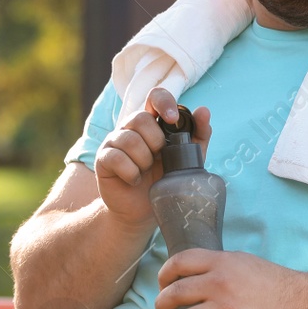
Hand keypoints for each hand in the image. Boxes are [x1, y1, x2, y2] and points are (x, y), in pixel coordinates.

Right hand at [95, 86, 211, 230]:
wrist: (143, 211)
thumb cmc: (165, 181)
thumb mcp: (188, 159)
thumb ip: (198, 135)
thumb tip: (204, 110)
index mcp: (152, 123)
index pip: (155, 96)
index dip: (164, 102)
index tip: (173, 120)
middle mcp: (131, 128)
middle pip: (140, 118)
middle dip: (155, 142)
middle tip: (158, 158)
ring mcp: (114, 142)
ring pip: (129, 139)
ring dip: (143, 160)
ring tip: (145, 172)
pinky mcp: (103, 159)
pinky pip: (117, 157)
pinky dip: (131, 172)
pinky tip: (134, 180)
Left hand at [153, 248, 295, 308]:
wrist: (297, 304)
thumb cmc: (269, 281)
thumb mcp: (240, 261)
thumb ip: (215, 264)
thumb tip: (190, 271)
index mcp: (219, 263)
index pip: (179, 262)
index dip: (164, 274)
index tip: (161, 285)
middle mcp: (218, 284)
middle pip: (175, 293)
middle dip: (160, 305)